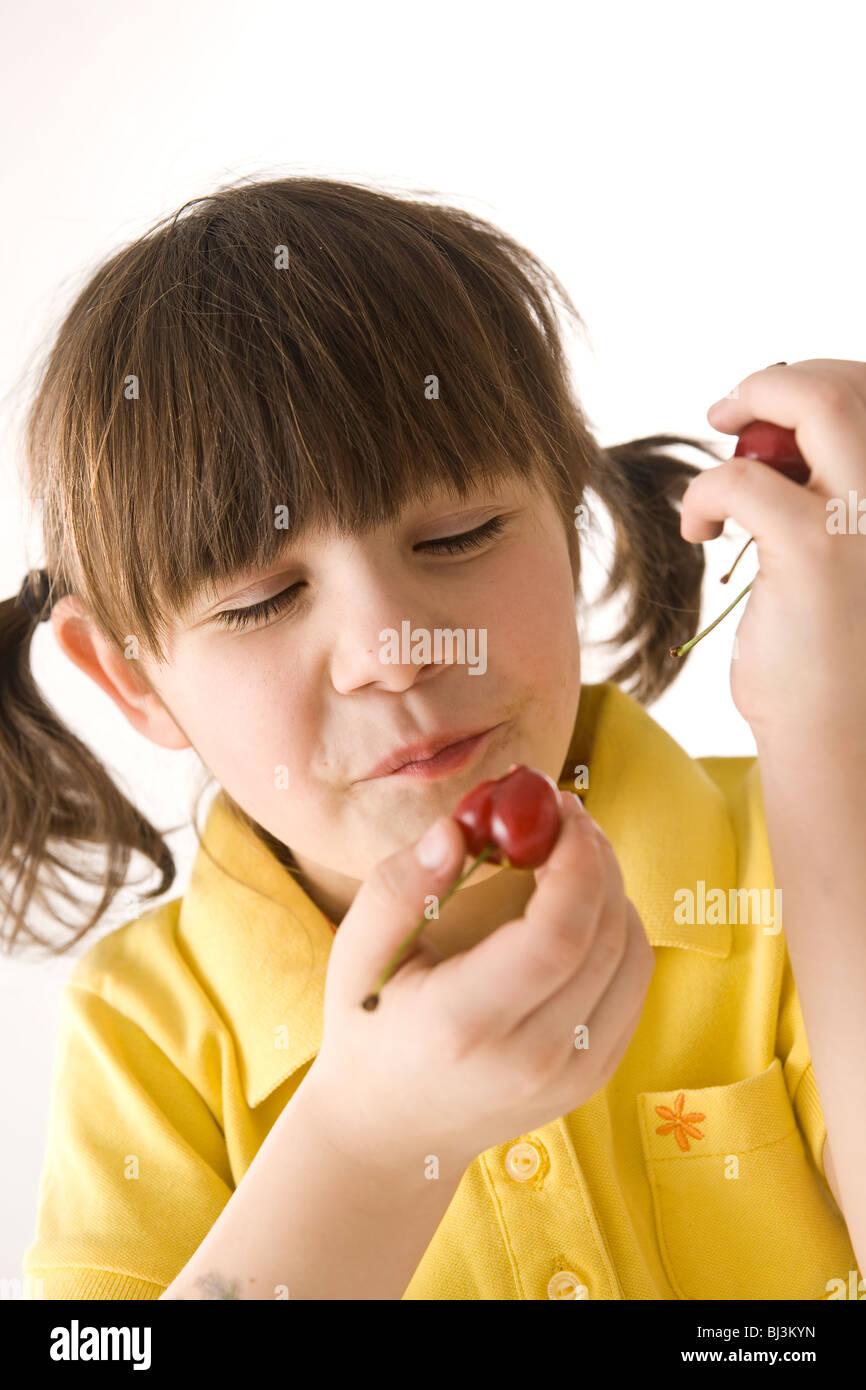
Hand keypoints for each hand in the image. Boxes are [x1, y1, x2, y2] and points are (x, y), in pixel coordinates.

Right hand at [308, 792, 654, 1175]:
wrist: (391, 1132)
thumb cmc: (370, 1026)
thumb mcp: (357, 953)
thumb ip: (400, 887)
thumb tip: (457, 828)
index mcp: (464, 1024)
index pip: (555, 938)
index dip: (576, 864)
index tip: (560, 812)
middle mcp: (530, 1059)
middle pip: (604, 942)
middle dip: (598, 862)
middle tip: (569, 817)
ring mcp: (570, 1076)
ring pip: (631, 960)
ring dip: (614, 892)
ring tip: (573, 856)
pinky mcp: (594, 1079)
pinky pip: (633, 988)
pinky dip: (620, 933)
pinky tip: (581, 907)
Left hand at [680, 359, 865, 741]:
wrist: (845, 737)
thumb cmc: (840, 652)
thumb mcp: (850, 556)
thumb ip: (834, 495)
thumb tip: (774, 443)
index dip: (825, 383)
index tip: (774, 409)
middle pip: (855, 386)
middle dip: (784, 378)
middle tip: (731, 409)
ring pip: (818, 404)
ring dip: (754, 398)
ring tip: (718, 428)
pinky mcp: (816, 553)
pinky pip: (742, 481)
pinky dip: (703, 492)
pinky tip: (698, 530)